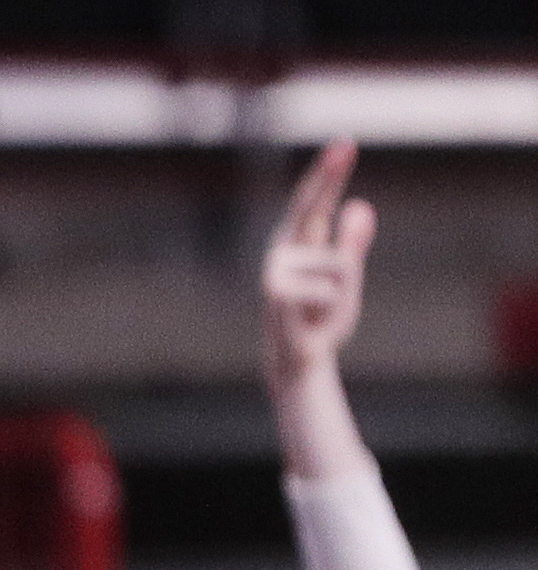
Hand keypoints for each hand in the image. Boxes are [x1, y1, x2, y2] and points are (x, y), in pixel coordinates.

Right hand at [262, 138, 372, 390]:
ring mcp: (276, 270)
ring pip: (340, 265)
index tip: (343, 143)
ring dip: (344, 291)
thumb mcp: (348, 279)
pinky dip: (331, 307)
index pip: (317, 203)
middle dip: (328, 177)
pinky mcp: (275, 292)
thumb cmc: (321, 319)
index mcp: (301, 244)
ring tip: (320, 309)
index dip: (329, 174)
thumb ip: (352, 245)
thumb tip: (358, 206)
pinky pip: (330, 289)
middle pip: (309, 207)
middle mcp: (283, 250)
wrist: (299, 361)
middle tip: (344, 143)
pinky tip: (309, 319)